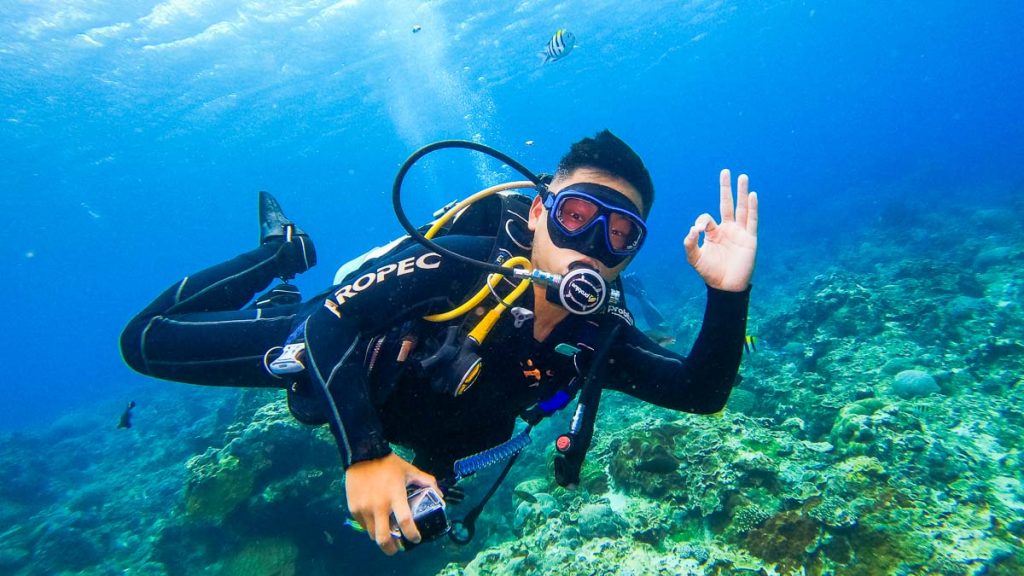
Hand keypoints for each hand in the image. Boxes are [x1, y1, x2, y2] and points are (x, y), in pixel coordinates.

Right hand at [345, 453, 440, 554]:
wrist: (362, 454)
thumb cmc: (388, 464)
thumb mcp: (410, 470)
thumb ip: (427, 481)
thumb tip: (440, 495)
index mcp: (395, 496)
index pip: (405, 523)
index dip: (412, 535)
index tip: (416, 539)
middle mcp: (379, 506)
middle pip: (383, 538)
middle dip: (391, 549)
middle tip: (397, 548)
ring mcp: (364, 508)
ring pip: (372, 534)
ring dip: (380, 537)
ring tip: (386, 534)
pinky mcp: (354, 508)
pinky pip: (362, 524)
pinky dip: (370, 526)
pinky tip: (375, 520)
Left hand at [683, 169, 758, 291]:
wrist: (726, 287)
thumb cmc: (710, 273)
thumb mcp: (694, 258)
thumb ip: (689, 244)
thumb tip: (692, 229)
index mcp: (713, 233)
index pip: (707, 218)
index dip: (701, 221)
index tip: (698, 230)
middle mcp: (727, 229)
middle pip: (727, 204)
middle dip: (726, 188)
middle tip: (725, 171)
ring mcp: (739, 233)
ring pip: (741, 208)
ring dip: (742, 193)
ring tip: (743, 176)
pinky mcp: (749, 239)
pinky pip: (751, 220)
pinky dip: (752, 208)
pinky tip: (752, 195)